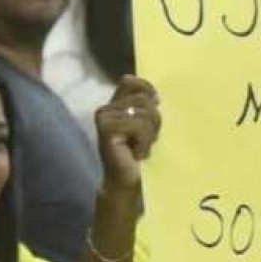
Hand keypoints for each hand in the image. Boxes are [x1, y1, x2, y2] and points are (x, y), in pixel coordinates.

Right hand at [94, 77, 161, 196]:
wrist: (127, 180)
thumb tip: (155, 96)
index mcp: (114, 103)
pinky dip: (144, 142)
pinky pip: (139, 125)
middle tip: (146, 139)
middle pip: (143, 99)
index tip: (157, 104)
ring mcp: (103, 117)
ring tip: (141, 147)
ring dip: (149, 134)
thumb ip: (147, 106)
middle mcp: (105, 108)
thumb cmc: (140, 152)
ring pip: (144, 113)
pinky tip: (136, 154)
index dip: (147, 89)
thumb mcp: (147, 125)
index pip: (130, 81)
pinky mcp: (106, 129)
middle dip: (154, 120)